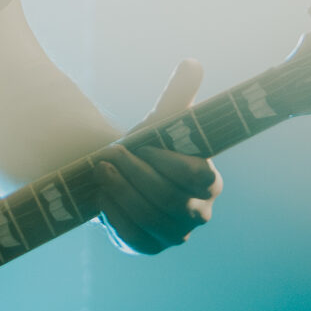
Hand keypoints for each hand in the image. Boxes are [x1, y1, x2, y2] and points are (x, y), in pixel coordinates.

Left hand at [92, 58, 223, 254]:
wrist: (122, 174)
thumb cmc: (149, 146)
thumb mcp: (162, 121)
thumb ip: (178, 96)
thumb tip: (192, 63)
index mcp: (210, 183)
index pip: (199, 177)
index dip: (168, 162)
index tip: (143, 144)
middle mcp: (199, 213)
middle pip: (169, 199)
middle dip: (137, 175)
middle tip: (111, 154)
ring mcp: (175, 235)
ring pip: (150, 219)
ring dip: (122, 193)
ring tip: (101, 170)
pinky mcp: (149, 247)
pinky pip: (133, 238)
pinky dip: (114, 215)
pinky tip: (100, 196)